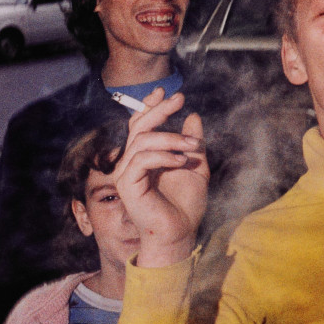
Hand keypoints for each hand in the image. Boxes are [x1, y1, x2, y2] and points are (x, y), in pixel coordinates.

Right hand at [113, 88, 208, 267]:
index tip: (165, 91)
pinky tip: (181, 161)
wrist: (182, 232)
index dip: (150, 106)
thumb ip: (193, 142)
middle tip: (178, 99)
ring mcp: (127, 173)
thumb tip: (193, 116)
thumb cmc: (187, 203)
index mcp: (146, 156)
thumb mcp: (196, 165)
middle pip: (138, 127)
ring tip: (192, 147)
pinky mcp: (128, 186)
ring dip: (170, 138)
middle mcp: (132, 162)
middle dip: (158, 110)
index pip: (141, 125)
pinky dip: (163, 156)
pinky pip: (141, 160)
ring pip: (142, 141)